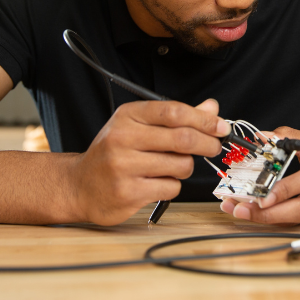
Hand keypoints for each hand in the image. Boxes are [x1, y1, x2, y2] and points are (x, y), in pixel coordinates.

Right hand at [67, 99, 227, 225]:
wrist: (79, 186)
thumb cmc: (114, 154)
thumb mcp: (139, 127)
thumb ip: (177, 118)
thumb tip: (212, 108)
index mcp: (127, 117)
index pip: (174, 112)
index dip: (205, 119)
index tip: (221, 127)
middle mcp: (122, 138)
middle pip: (183, 139)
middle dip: (207, 144)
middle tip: (213, 147)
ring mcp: (122, 167)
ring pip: (181, 165)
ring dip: (185, 168)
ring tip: (169, 167)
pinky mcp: (128, 192)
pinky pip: (171, 187)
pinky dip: (172, 186)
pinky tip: (155, 183)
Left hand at [219, 127, 299, 224]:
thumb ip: (289, 137)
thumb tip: (261, 137)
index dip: (285, 191)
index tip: (262, 196)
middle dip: (269, 212)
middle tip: (241, 209)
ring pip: (299, 219)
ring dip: (269, 218)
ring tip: (243, 212)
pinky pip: (299, 222)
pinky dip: (278, 220)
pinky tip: (259, 216)